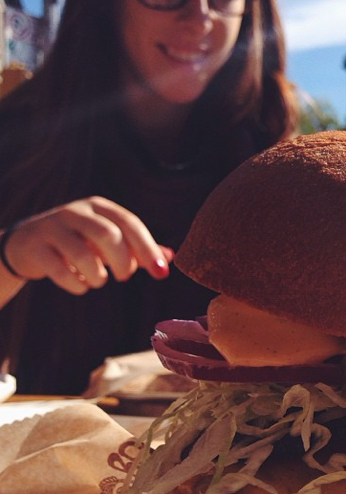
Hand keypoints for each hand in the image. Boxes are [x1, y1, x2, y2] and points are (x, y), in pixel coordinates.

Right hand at [1, 196, 173, 294]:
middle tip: (124, 277)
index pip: (130, 223)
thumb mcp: (108, 241)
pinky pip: (59, 270)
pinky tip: (81, 285)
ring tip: (98, 280)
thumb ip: (137, 248)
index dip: (148, 248)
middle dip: (123, 262)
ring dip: (98, 276)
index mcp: (99, 207)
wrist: (28, 243)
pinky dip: (77, 284)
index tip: (161, 273)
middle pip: (108, 235)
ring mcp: (52, 227)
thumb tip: (169, 258)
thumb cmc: (79, 241)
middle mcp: (76, 212)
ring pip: (82, 253)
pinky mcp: (35, 247)